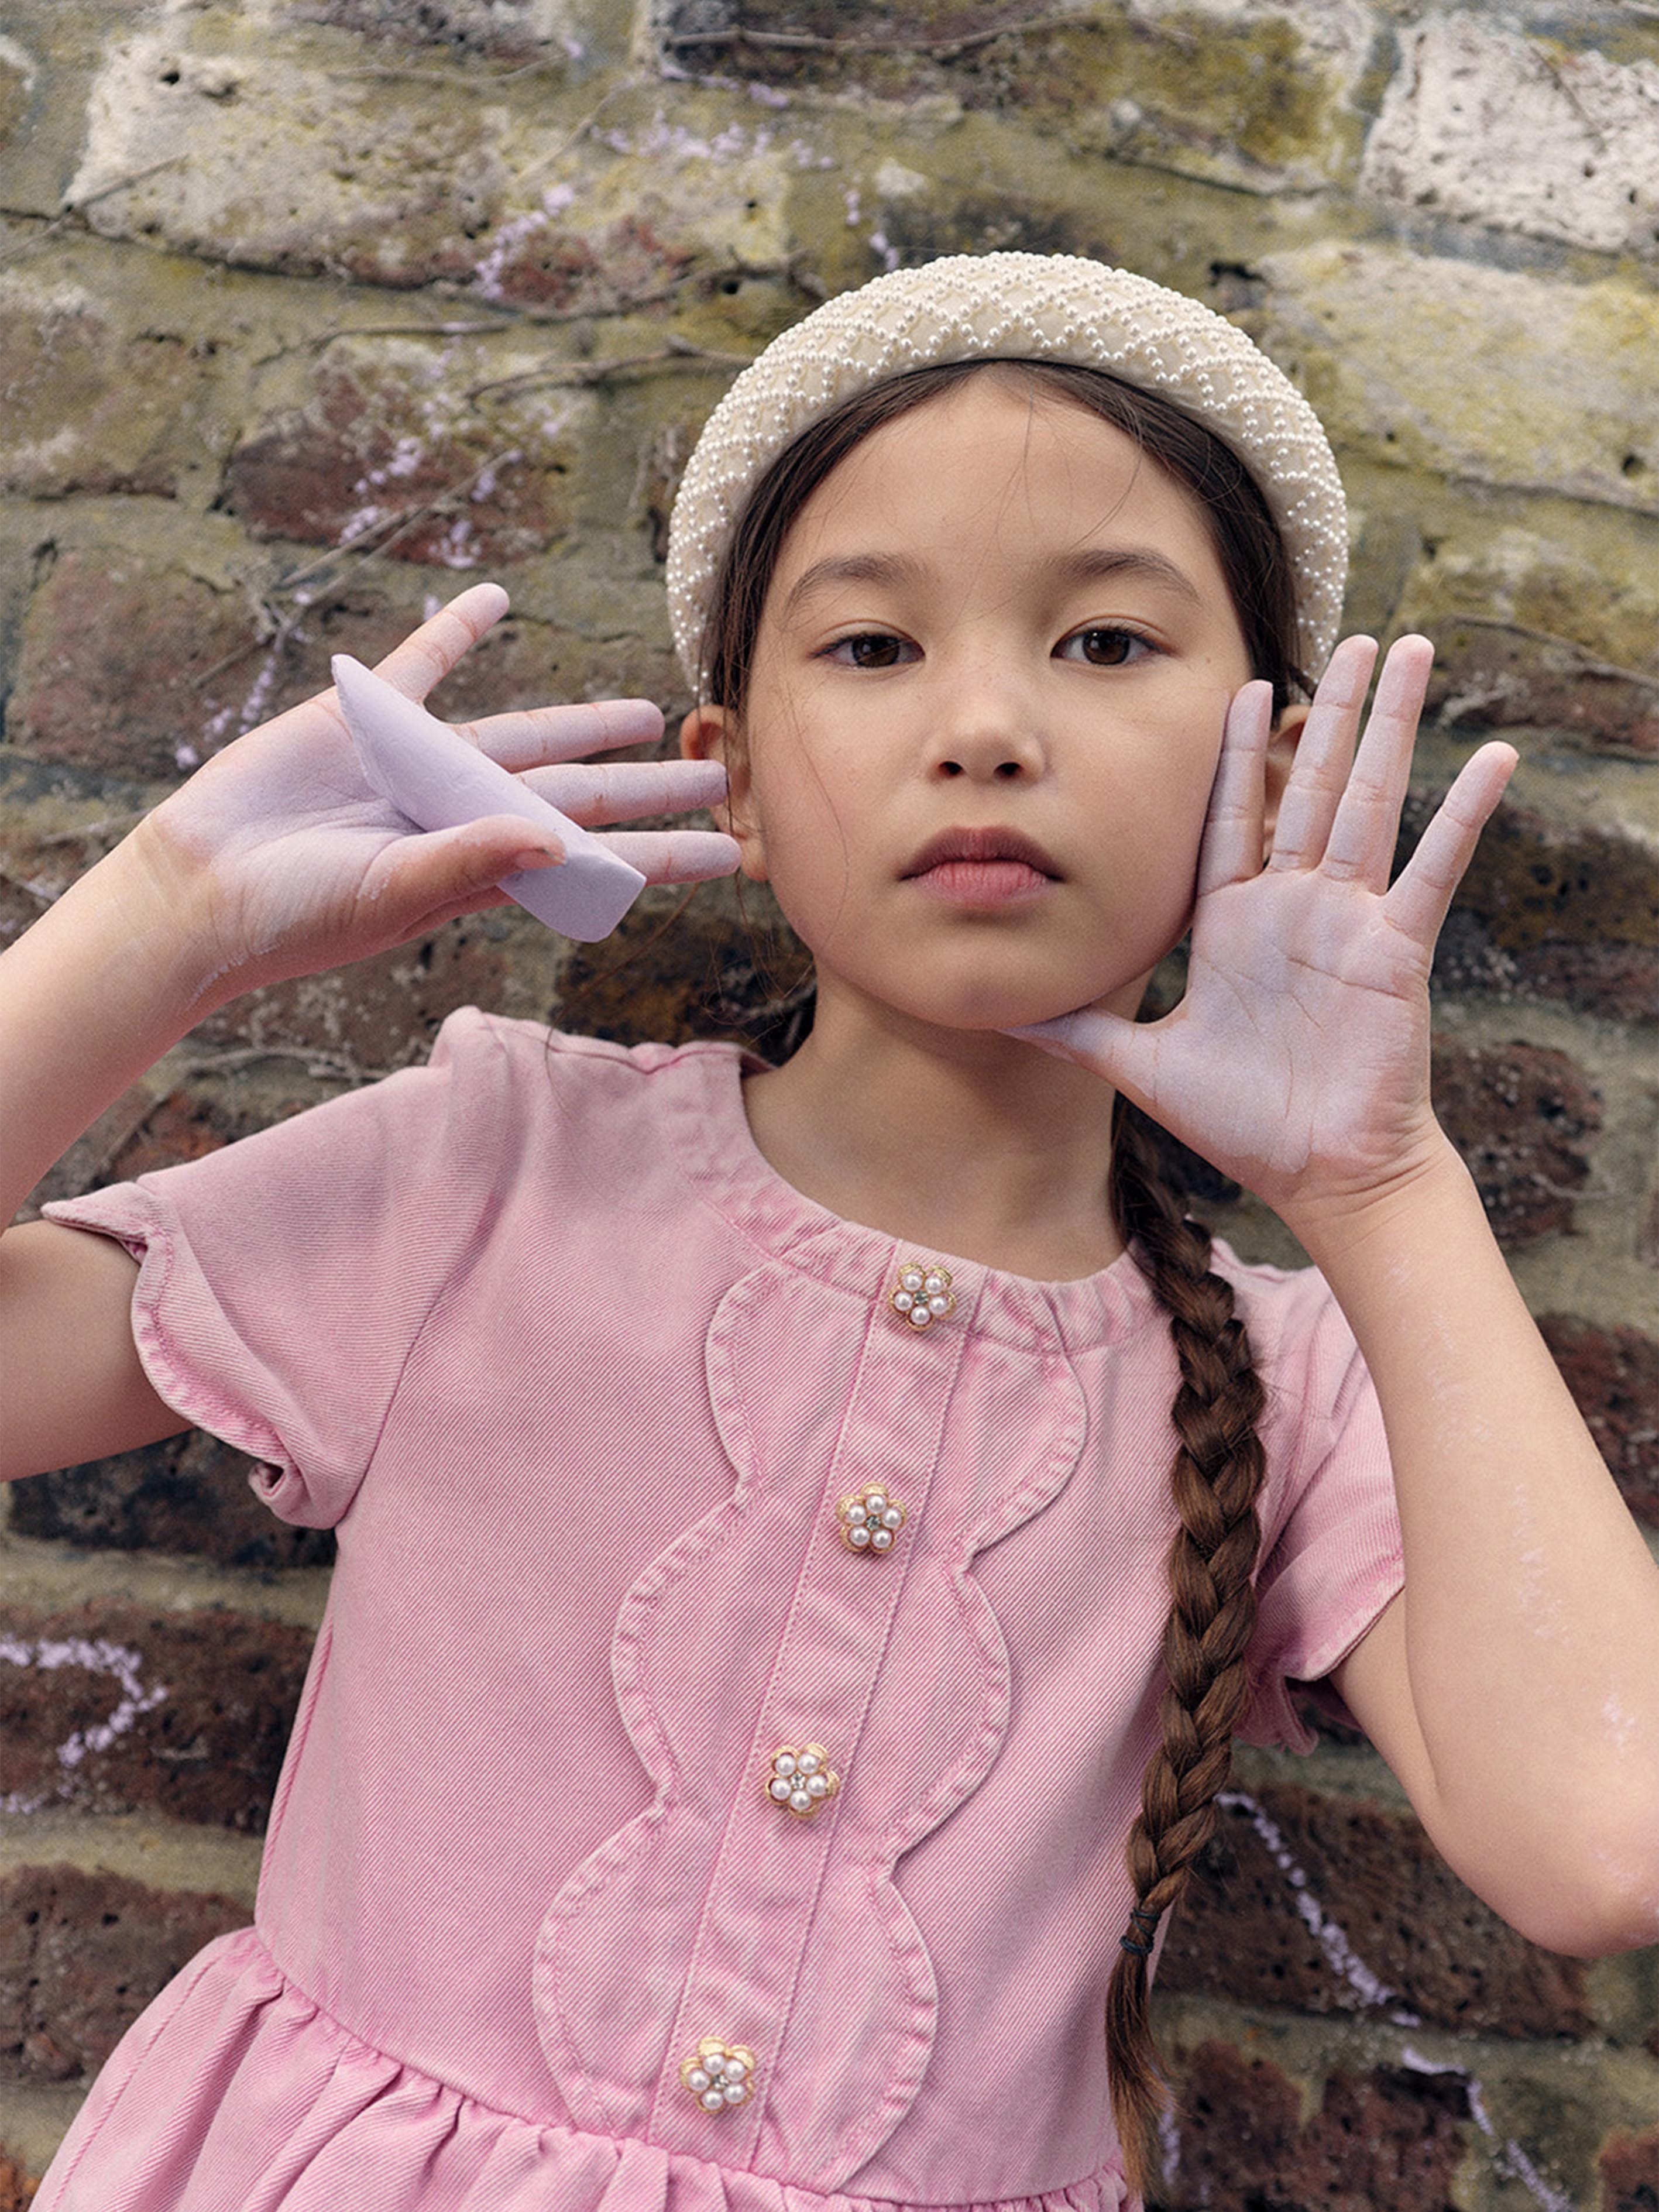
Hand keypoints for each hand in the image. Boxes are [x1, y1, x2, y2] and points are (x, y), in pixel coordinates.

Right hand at [137, 585, 738, 995]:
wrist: (200, 888)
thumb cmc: (293, 916)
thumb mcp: (388, 895)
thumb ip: (471, 864)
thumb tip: (558, 838)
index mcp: (480, 869)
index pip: (592, 858)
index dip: (660, 856)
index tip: (726, 854)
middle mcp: (465, 817)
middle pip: (579, 794)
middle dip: (647, 788)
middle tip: (717, 773)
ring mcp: (421, 768)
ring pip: (524, 735)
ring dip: (584, 723)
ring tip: (649, 711)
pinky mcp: (367, 721)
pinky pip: (423, 665)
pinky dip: (456, 632)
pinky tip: (495, 600)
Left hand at [1008, 635, 1516, 1226]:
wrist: (1315, 1174)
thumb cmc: (1238, 1124)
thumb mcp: (1138, 1064)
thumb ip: (1075, 1028)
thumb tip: (1000, 1011)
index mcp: (1235, 922)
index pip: (1233, 815)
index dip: (1238, 752)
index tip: (1244, 685)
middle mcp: (1296, 907)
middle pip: (1313, 785)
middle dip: (1334, 710)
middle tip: (1359, 636)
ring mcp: (1350, 922)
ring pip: (1372, 802)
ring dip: (1393, 727)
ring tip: (1415, 649)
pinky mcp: (1394, 950)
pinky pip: (1433, 871)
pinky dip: (1464, 816)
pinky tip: (1497, 761)